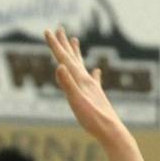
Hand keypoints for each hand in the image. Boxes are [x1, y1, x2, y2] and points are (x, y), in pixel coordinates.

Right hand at [44, 26, 124, 142]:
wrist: (111, 132)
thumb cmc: (93, 119)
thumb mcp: (76, 102)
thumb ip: (67, 84)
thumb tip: (59, 66)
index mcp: (80, 80)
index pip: (64, 59)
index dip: (55, 45)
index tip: (47, 31)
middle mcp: (87, 80)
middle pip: (73, 58)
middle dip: (64, 44)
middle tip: (59, 28)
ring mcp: (93, 88)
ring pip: (82, 65)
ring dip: (77, 53)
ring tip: (75, 40)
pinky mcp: (97, 97)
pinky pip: (94, 81)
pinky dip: (94, 74)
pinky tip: (97, 71)